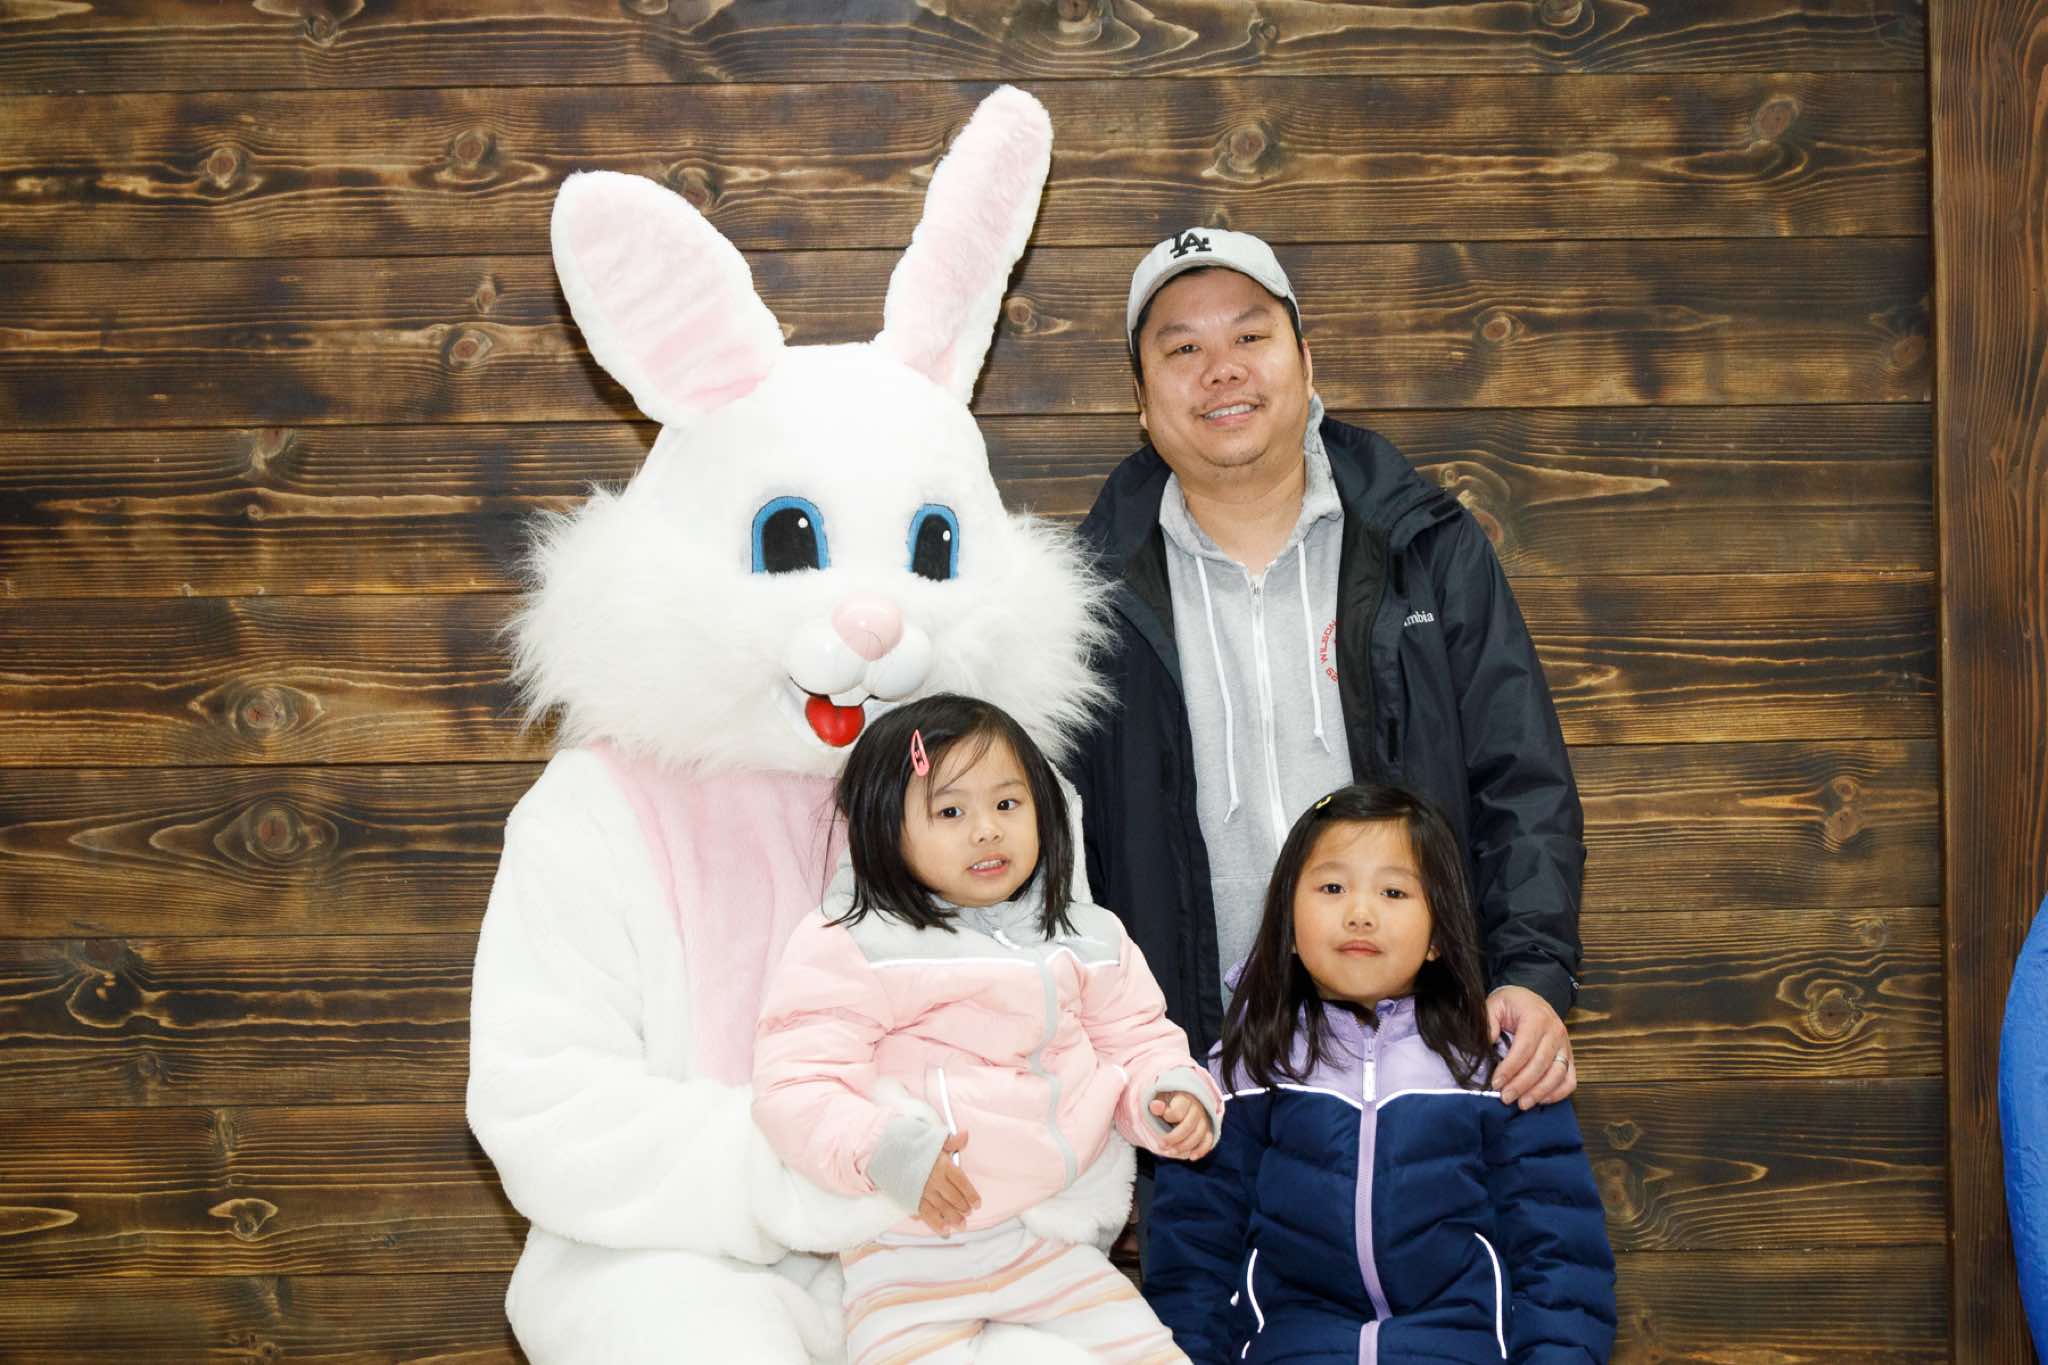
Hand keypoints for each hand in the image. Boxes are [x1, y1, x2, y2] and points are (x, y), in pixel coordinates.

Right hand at [917, 1130, 979, 1235]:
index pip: (961, 1182)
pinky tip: (944, 1230)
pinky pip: (926, 1214)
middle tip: (969, 1213)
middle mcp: (934, 1179)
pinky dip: (936, 1223)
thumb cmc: (913, 1144)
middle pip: (953, 1197)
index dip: (971, 1194)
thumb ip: (952, 1141)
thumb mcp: (933, 1139)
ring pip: (942, 1208)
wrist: (886, 1150)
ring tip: (961, 1225)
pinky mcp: (911, 1199)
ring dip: (953, 1218)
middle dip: (963, 1207)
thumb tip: (966, 1135)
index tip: (977, 1203)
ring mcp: (922, 1190)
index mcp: (942, 1164)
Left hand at [1149, 1091, 1216, 1159]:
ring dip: (1184, 1147)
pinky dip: (1201, 1150)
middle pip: (1188, 1126)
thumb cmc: (1169, 1102)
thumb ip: (1158, 1105)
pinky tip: (1192, 1157)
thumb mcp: (1161, 1100)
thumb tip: (1155, 1107)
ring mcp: (1204, 1120)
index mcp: (1185, 1099)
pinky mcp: (1208, 1130)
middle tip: (1161, 1145)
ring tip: (1171, 1152)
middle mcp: (1197, 1109)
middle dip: (1174, 1138)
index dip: (1168, 1117)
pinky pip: (1208, 1141)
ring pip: (1198, 1135)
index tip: (1162, 1118)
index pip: (1178, 1112)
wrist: (1183, 1101)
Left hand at [1487, 985, 1575, 1109]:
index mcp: (1536, 1018)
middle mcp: (1555, 1031)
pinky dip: (1558, 1093)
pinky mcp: (1569, 1056)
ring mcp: (1565, 1045)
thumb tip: (1487, 1045)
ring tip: (1522, 1104)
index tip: (1496, 1083)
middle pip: (1540, 1064)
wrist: (1530, 999)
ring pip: (1557, 1074)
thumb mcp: (1494, 1005)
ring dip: (1539, 1093)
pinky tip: (1541, 1100)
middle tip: (1505, 1098)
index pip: (1524, 1049)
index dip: (1510, 1069)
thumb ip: (1488, 1023)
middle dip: (1522, 1085)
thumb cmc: (1511, 1004)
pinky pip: (1570, 1079)